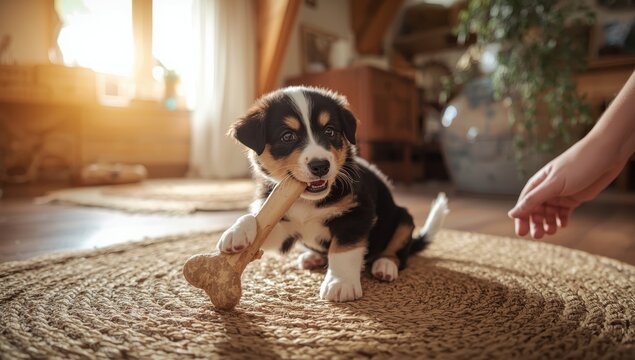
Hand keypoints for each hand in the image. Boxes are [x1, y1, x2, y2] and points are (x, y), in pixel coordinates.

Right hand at [508, 136, 627, 238]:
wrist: (606, 154)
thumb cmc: (578, 165)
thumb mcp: (554, 184)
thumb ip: (533, 200)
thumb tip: (511, 214)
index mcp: (539, 182)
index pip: (524, 203)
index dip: (521, 218)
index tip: (521, 233)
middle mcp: (548, 189)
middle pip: (536, 210)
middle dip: (536, 223)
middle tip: (538, 236)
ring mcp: (561, 194)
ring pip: (550, 214)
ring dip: (548, 223)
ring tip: (552, 231)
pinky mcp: (574, 198)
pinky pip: (564, 213)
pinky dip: (562, 220)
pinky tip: (563, 225)